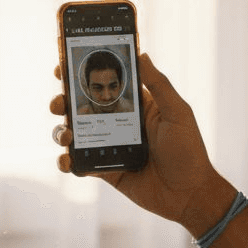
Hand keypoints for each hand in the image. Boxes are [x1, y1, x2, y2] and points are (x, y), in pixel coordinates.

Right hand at [50, 53, 230, 228]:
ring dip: (62, 131)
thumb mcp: (177, 112)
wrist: (189, 194)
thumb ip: (159, 84)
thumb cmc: (189, 150)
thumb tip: (141, 53)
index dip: (83, 74)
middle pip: (82, 107)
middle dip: (64, 102)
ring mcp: (109, 147)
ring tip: (65, 135)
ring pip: (75, 134)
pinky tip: (68, 160)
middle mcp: (118, 123)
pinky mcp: (105, 170)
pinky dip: (67, 161)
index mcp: (135, 105)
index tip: (64, 65)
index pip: (104, 84)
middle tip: (58, 103)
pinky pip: (79, 163)